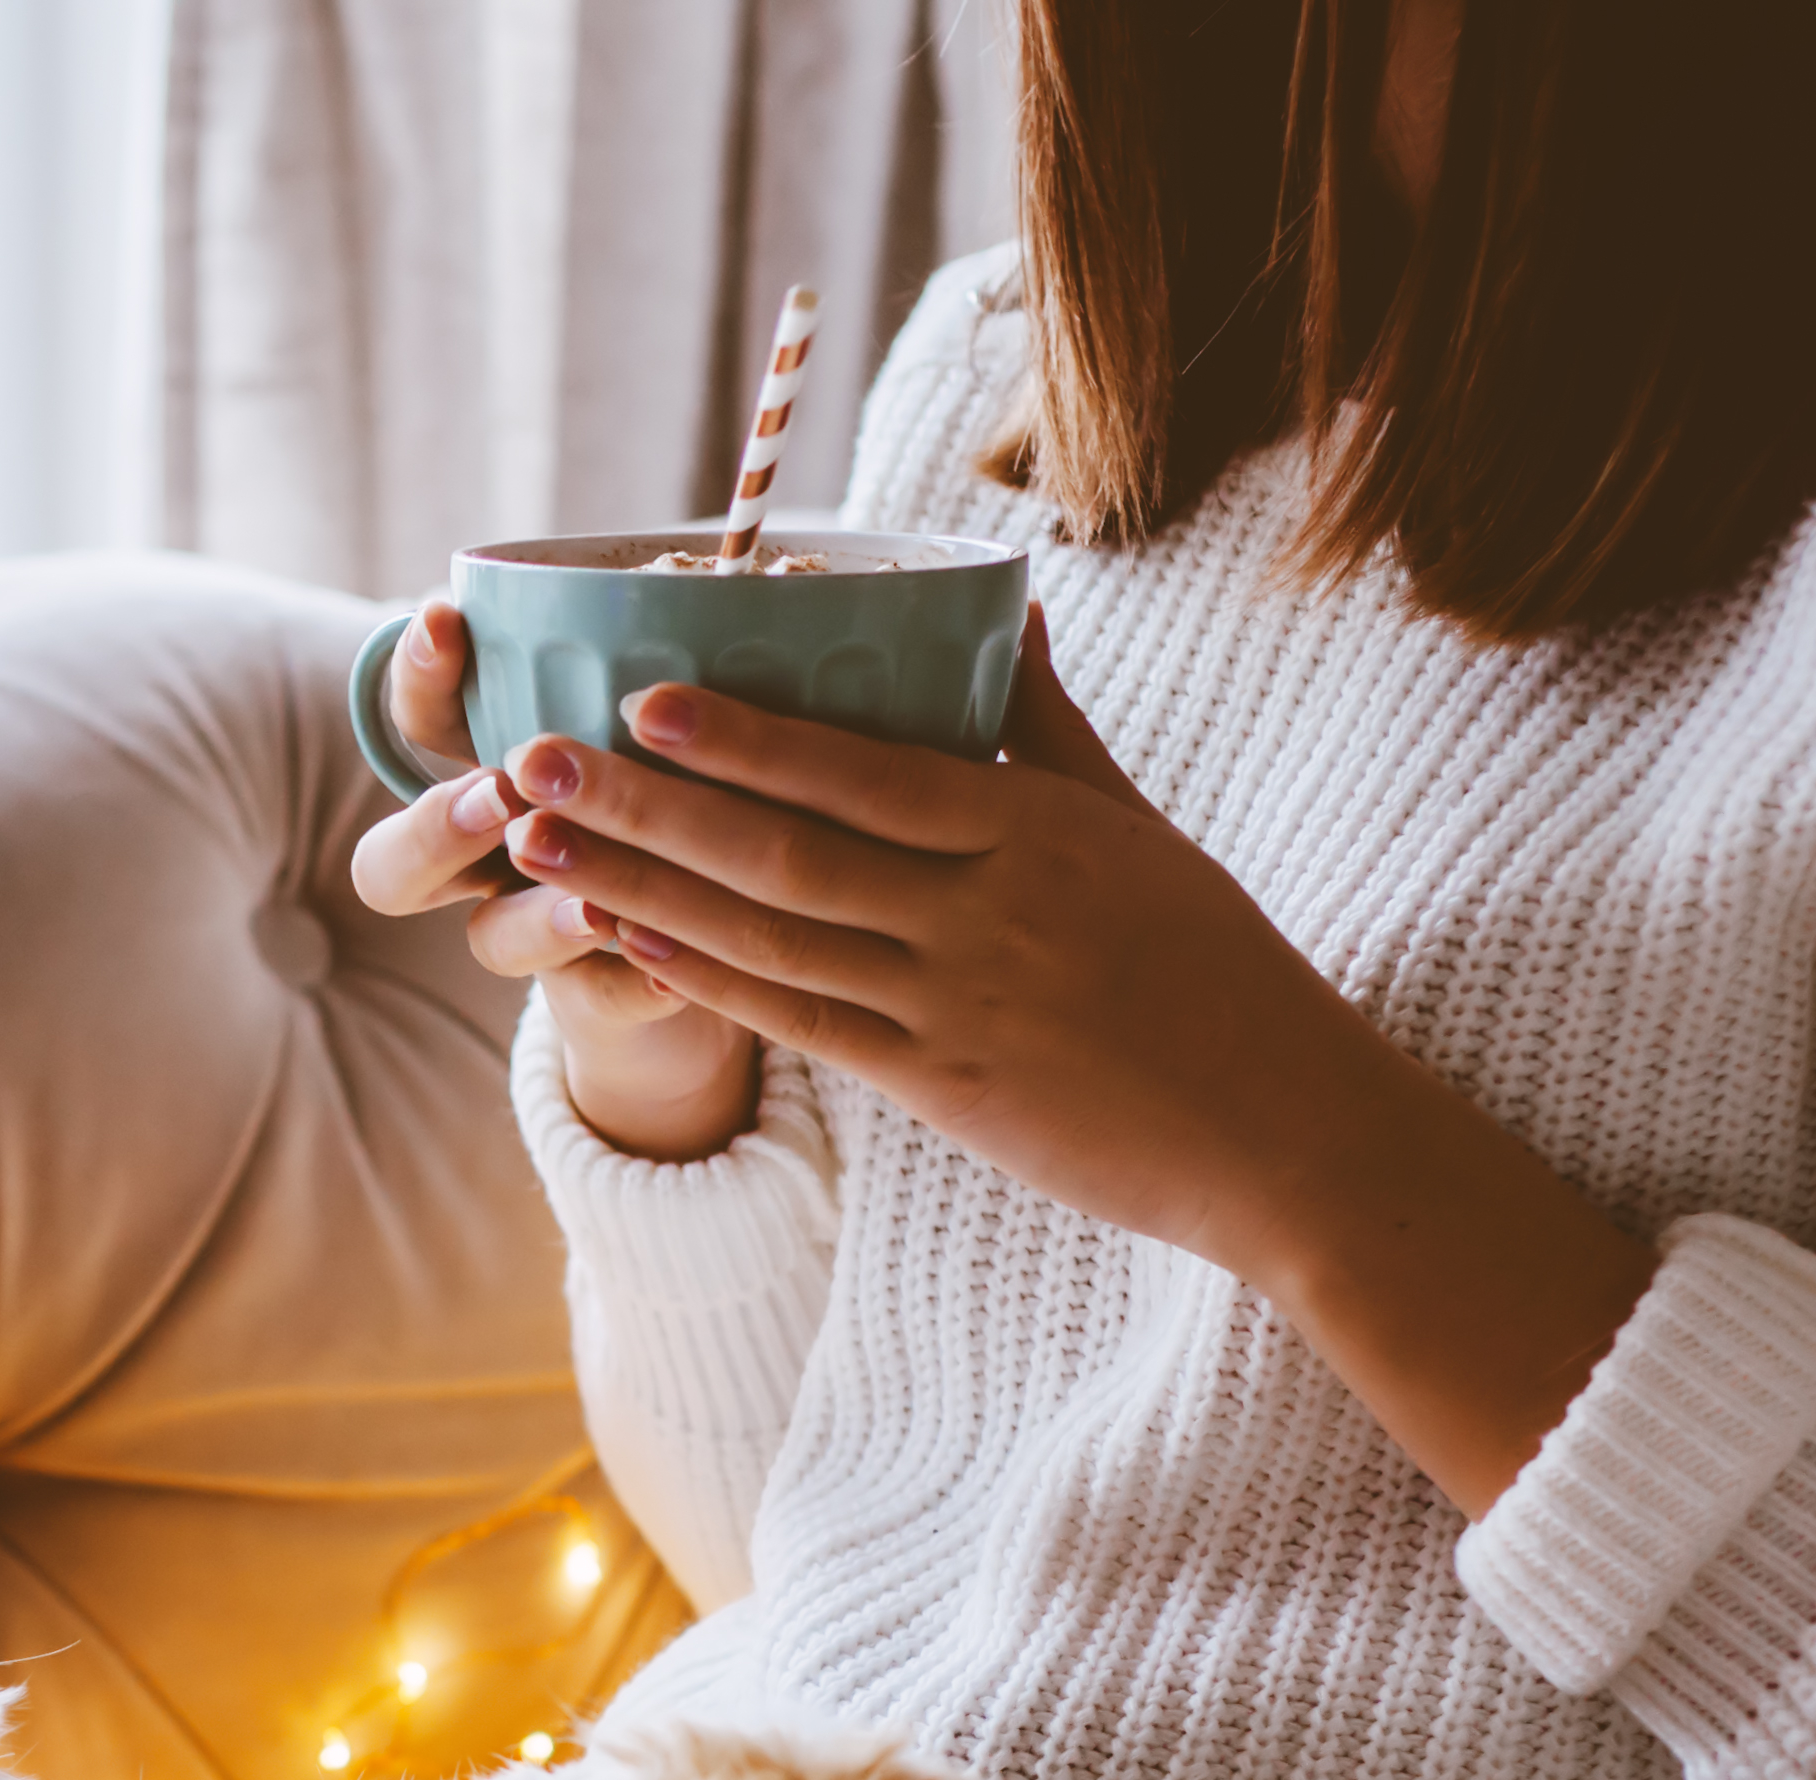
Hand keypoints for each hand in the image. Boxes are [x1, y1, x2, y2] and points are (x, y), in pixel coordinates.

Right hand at [342, 600, 757, 1156]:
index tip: (445, 618)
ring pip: (490, 942)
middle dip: (438, 827)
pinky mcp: (597, 1003)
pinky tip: (677, 973)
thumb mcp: (685, 714)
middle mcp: (489, 862)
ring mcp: (533, 936)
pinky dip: (637, 985)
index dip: (419, 675)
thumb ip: (678, 665)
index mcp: (493, 772)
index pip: (418, 720)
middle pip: (393, 865)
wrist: (725, 946)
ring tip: (595, 905)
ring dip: (538, 918)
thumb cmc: (700, 791)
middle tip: (502, 793)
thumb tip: (765, 563)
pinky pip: (601, 1002)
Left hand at [500, 612, 1654, 1511]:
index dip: (741, 735)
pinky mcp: (940, 1091)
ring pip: (771, 938)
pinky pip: (802, 1026)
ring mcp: (955, 1006)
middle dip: (647, 802)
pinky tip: (627, 938)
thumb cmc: (1218, 967)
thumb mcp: (1141, 830)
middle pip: (784, 849)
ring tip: (538, 845)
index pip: (861, 770)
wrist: (1284, 1130)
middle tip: (531, 760)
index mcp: (1034, 831)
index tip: (640, 693)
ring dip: (642, 886)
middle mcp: (984, 913)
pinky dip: (709, 980)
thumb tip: (1003, 614)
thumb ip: (1052, 729)